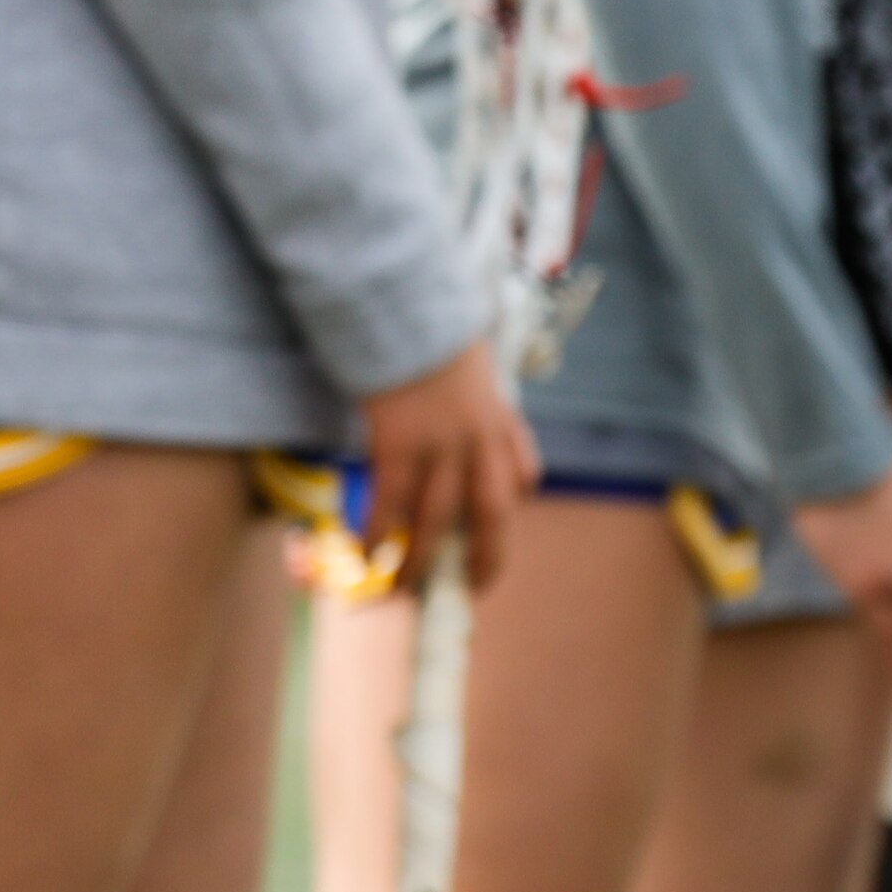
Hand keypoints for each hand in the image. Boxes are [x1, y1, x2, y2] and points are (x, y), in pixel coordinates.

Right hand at [354, 340, 539, 591]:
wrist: (400, 303)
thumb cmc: (428, 325)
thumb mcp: (470, 358)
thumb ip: (472, 391)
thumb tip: (456, 408)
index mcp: (501, 416)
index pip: (524, 472)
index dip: (513, 497)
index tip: (493, 513)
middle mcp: (479, 440)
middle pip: (492, 516)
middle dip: (486, 560)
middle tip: (472, 589)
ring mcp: (439, 447)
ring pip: (438, 522)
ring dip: (422, 561)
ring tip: (408, 589)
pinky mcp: (397, 445)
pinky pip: (390, 504)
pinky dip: (378, 534)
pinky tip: (368, 553)